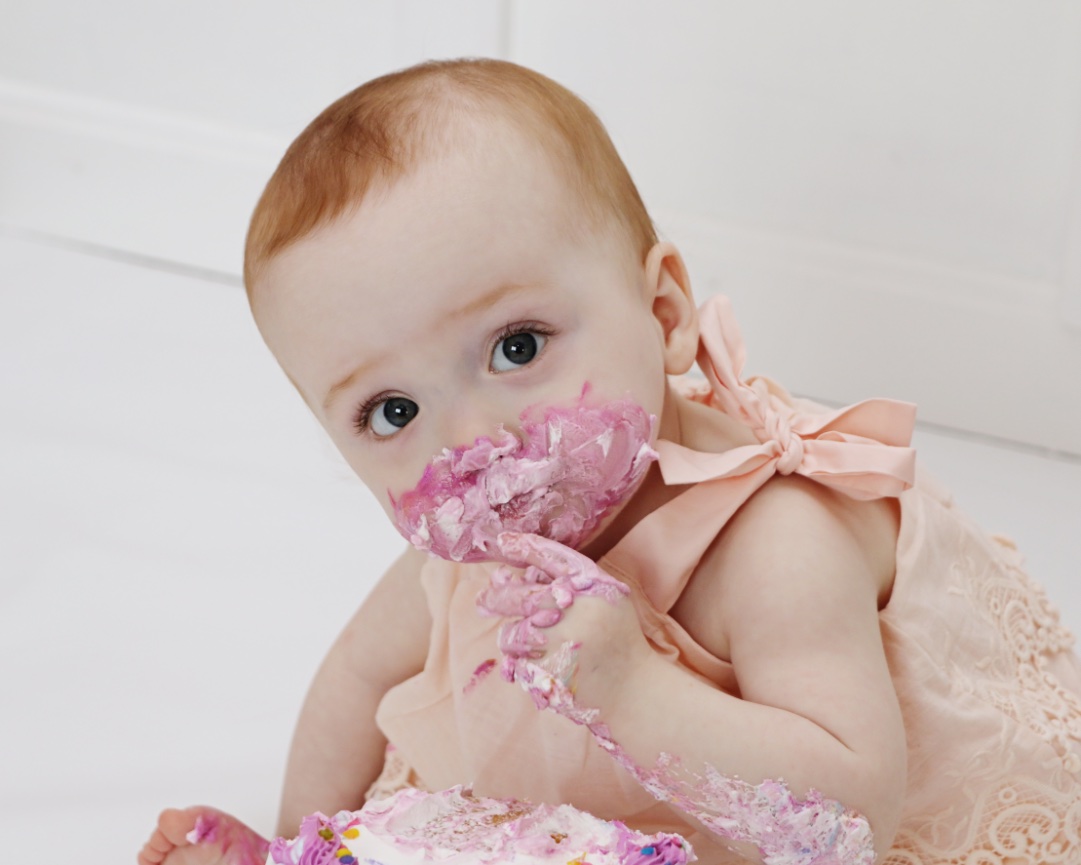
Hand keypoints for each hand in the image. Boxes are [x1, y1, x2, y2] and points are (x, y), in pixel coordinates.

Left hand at [476, 532, 651, 717]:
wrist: (632, 687)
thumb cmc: (615, 637)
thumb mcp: (601, 597)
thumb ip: (562, 580)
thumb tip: (505, 575)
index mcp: (591, 585)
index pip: (551, 556)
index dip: (524, 546)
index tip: (503, 541)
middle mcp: (574, 609)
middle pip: (517, 596)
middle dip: (494, 597)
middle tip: (483, 599)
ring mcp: (558, 643)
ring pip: (510, 635)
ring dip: (514, 637)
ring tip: (534, 642)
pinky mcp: (547, 674)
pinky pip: (516, 664)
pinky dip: (523, 664)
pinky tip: (546, 665)